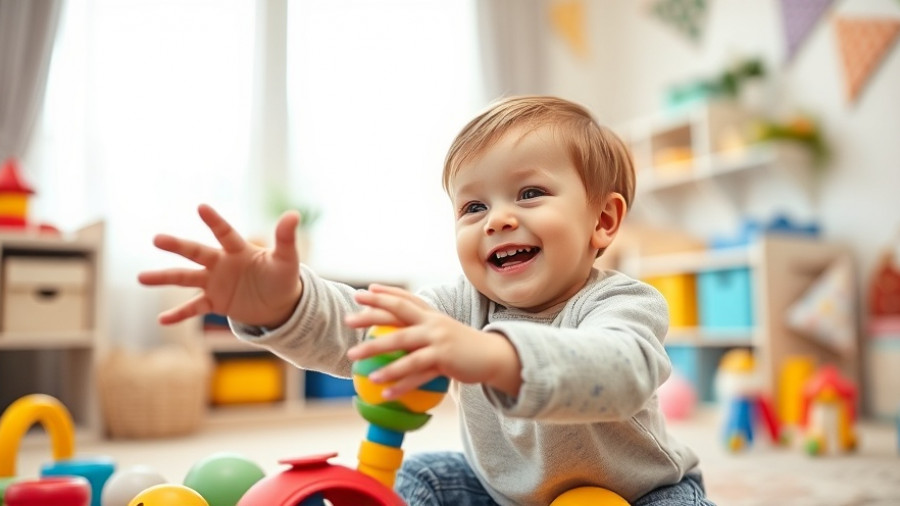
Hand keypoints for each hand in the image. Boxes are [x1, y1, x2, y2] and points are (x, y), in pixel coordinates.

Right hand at [138, 204, 303, 327]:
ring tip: (141, 278)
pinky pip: (193, 308)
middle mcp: (221, 263)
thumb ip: (286, 239)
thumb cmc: (283, 277)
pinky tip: (161, 321)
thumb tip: (294, 214)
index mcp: (238, 250)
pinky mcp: (215, 302)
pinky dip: (179, 315)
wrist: (279, 304)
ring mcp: (215, 282)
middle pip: (196, 252)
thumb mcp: (287, 260)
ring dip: (164, 278)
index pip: (224, 233)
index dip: (215, 221)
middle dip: (178, 246)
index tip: (202, 207)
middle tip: (157, 239)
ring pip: (186, 278)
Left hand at [345, 285, 521, 398]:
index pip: (404, 300)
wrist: (493, 356)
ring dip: (378, 353)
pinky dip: (400, 384)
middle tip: (348, 319)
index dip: (383, 295)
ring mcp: (439, 341)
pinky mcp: (445, 360)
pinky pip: (418, 374)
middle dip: (371, 317)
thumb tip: (396, 331)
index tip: (361, 292)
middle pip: (397, 318)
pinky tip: (384, 394)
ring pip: (404, 347)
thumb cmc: (462, 346)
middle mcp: (433, 324)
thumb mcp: (442, 330)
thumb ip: (422, 327)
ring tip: (355, 361)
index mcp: (431, 315)